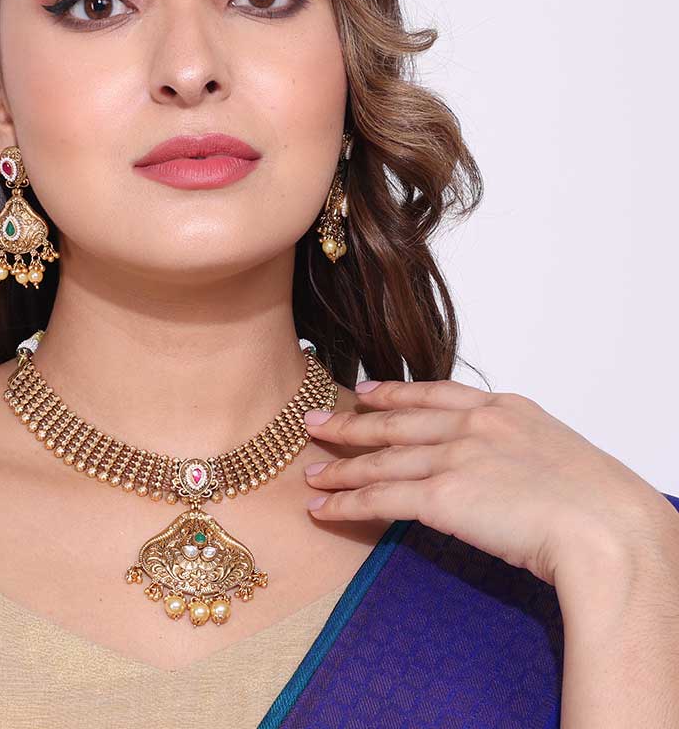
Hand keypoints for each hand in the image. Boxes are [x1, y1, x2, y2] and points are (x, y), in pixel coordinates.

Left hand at [302, 379, 668, 586]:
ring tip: (309, 472)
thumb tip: (504, 470)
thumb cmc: (601, 504)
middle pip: (395, 421)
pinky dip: (347, 503)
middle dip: (350, 422)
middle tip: (314, 421)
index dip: (393, 392)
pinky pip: (380, 498)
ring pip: (380, 460)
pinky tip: (323, 508)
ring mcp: (455, 457)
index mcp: (505, 409)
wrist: (610, 528)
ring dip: (340, 467)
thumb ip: (520, 452)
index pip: (433, 393)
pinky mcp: (441, 496)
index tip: (365, 391)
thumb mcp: (559, 456)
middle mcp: (472, 425)